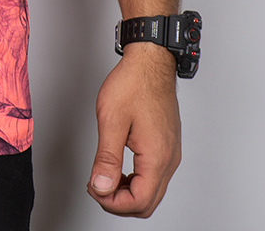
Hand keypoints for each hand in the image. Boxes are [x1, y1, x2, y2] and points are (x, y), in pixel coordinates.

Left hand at [87, 42, 181, 216]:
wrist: (150, 61)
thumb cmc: (133, 83)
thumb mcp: (111, 120)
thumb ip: (106, 158)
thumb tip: (101, 187)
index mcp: (157, 157)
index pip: (139, 201)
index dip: (113, 203)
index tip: (94, 188)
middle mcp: (169, 159)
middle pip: (148, 203)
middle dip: (119, 202)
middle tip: (96, 186)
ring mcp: (170, 153)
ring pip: (152, 191)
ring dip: (128, 192)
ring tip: (104, 177)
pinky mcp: (167, 145)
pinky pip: (154, 176)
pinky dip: (136, 180)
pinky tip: (118, 169)